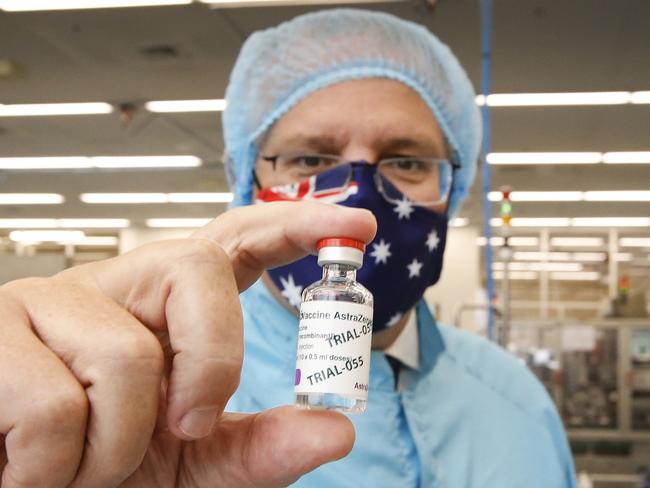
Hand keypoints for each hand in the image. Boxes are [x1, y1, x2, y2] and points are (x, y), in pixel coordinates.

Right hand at [0, 201, 375, 487]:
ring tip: (81, 466)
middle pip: (196, 268)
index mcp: (166, 309)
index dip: (293, 226)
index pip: (235, 242)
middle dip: (212, 359)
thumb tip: (338, 432)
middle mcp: (115, 287)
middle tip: (187, 426)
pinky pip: (53, 405)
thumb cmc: (103, 472)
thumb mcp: (192, 464)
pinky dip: (55, 468)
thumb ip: (260, 447)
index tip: (354, 224)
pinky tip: (29, 470)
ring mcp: (50, 301)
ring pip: (127, 358)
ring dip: (117, 448)